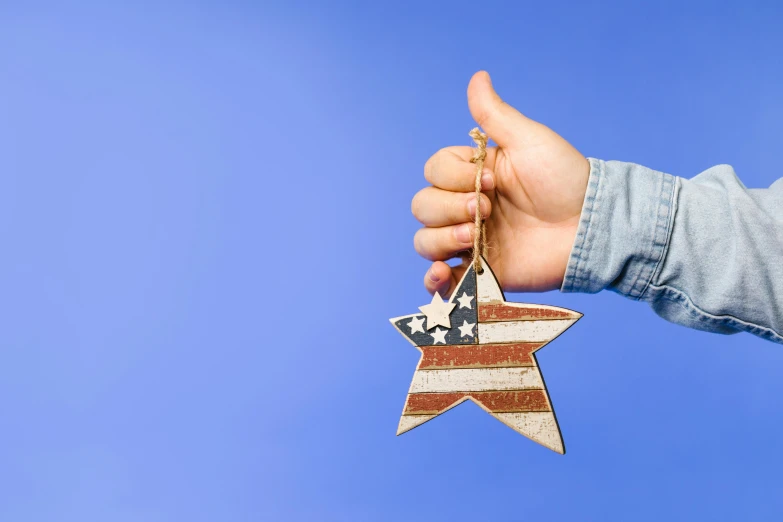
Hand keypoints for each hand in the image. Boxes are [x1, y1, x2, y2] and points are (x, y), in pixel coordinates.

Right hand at [412, 71, 589, 295]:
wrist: (591, 226)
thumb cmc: (565, 179)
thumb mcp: (529, 140)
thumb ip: (495, 115)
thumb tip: (478, 76)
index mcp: (472, 175)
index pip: (433, 172)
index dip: (453, 176)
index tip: (492, 179)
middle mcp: (466, 208)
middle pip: (422, 207)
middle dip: (447, 207)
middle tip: (486, 209)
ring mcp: (470, 242)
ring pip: (425, 241)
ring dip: (440, 238)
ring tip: (473, 236)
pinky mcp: (479, 273)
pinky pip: (441, 281)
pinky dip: (433, 280)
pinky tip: (441, 273)